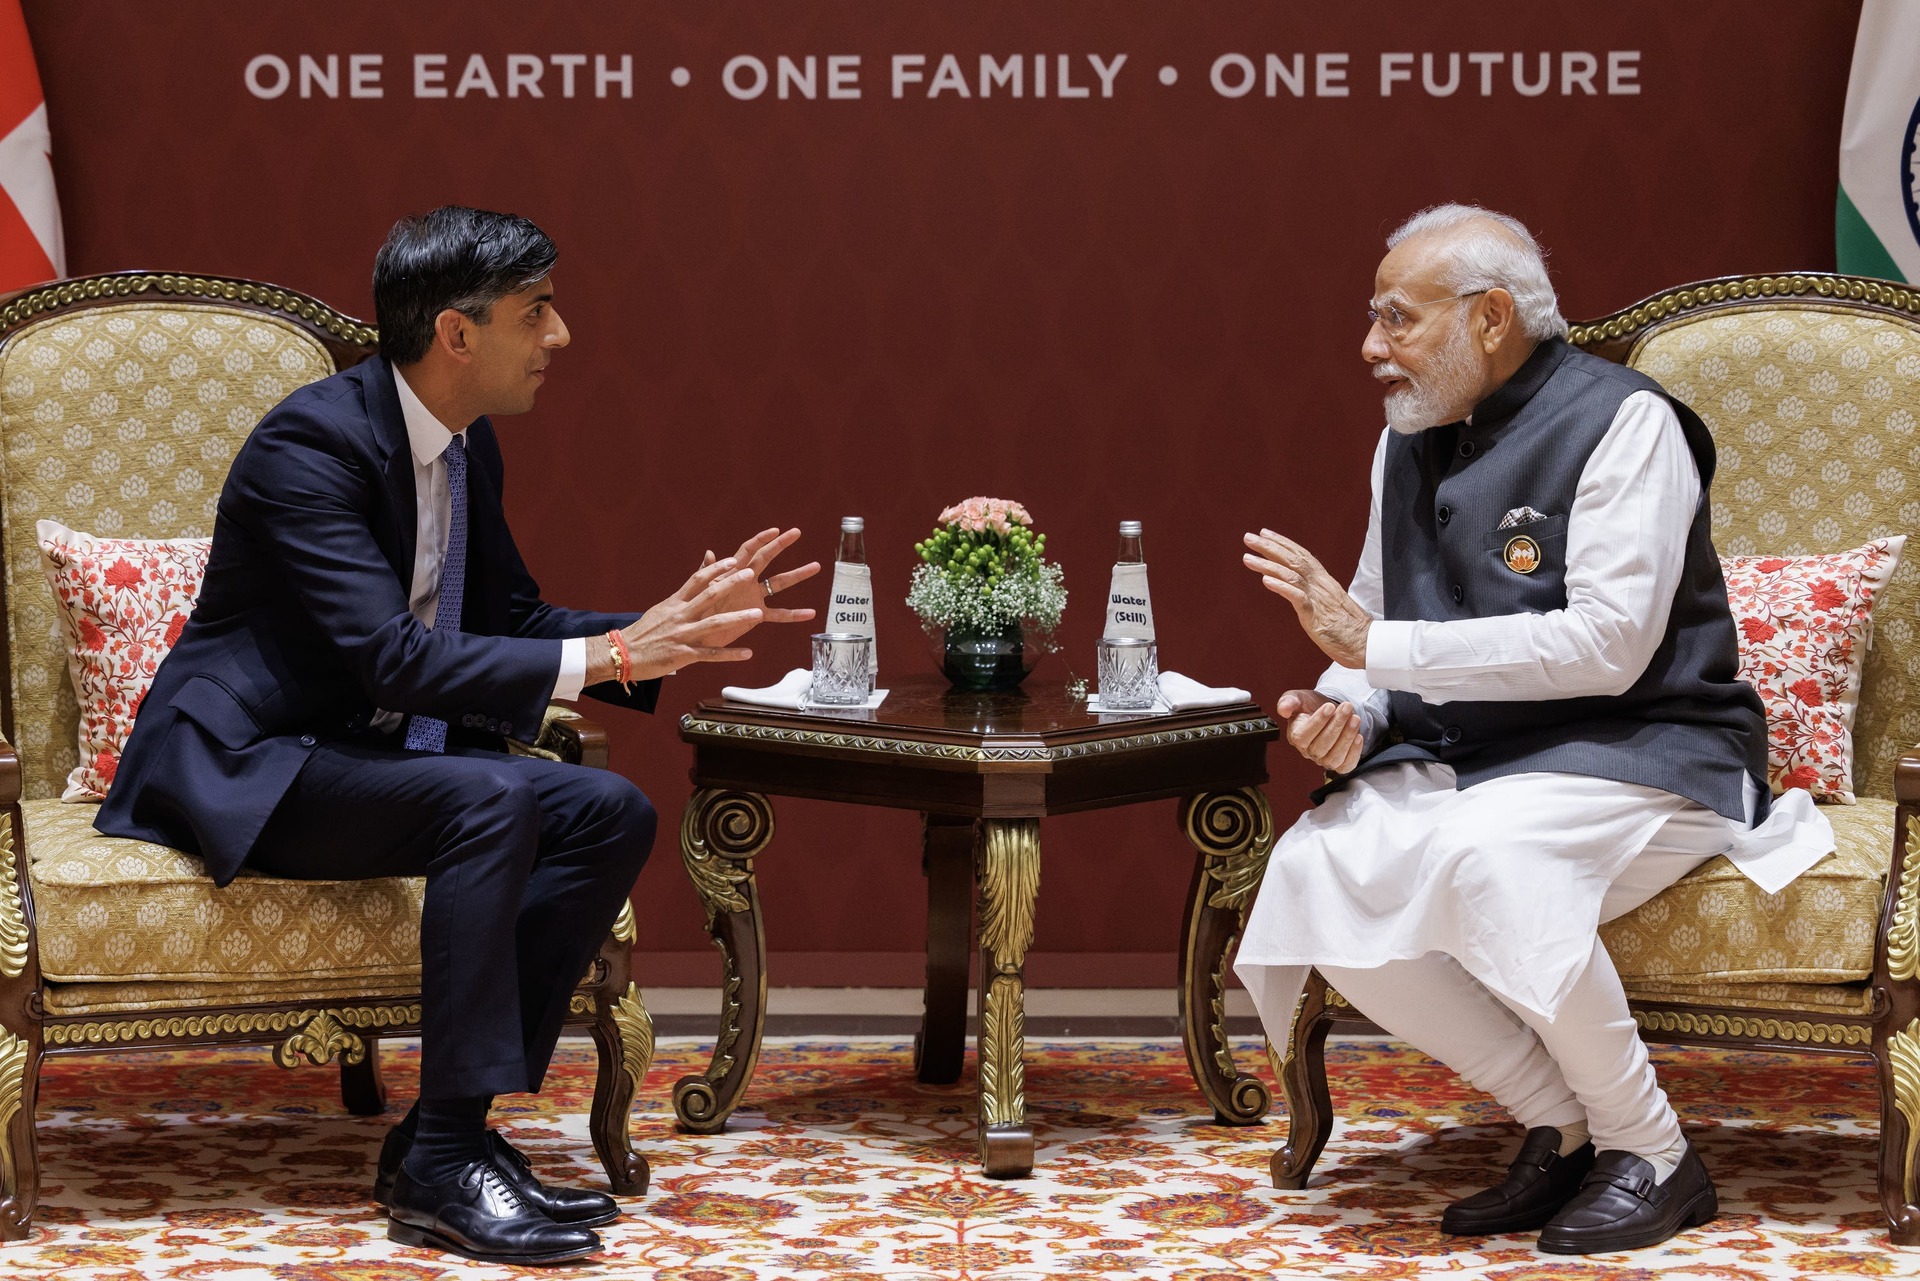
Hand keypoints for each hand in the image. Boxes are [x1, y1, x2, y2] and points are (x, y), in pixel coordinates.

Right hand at [598, 556, 765, 680]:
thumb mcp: (663, 608)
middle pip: (709, 596)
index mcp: (675, 603)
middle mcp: (680, 616)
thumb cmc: (645, 631)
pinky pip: (711, 655)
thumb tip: (693, 579)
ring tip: (758, 614)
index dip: (716, 569)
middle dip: (730, 584)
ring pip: (714, 624)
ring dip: (738, 618)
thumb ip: (682, 594)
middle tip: (750, 574)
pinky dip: (730, 654)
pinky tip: (748, 653)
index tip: (733, 561)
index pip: (697, 580)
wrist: (623, 654)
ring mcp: (683, 635)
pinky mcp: (684, 655)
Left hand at [693, 527, 821, 649]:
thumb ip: (706, 572)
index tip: (776, 530)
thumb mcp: (699, 589)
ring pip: (779, 583)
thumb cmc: (695, 609)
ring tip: (816, 566)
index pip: (748, 550)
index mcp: (731, 572)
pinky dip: (794, 614)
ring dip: (797, 575)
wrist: (696, 633)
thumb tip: (709, 552)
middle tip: (797, 532)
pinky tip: (810, 613)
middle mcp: (746, 580)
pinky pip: (778, 614)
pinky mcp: (757, 615)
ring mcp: (753, 597)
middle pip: (767, 558)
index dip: (761, 539)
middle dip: (781, 545)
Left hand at [1243, 529, 1372, 667]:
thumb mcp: (1329, 606)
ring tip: (1247, 557)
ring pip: (1291, 574)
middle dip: (1270, 547)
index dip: (1283, 543)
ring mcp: (1318, 599)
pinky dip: (1281, 587)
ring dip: (1267, 565)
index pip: (1302, 555)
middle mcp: (1321, 585)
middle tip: (1248, 537)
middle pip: (1294, 559)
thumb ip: (1315, 595)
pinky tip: (1265, 581)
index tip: (1265, 533)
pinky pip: (1297, 597)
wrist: (1367, 644)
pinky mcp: (1316, 615)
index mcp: (1324, 582)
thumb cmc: (1349, 628)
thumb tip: (1301, 592)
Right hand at [1277, 690, 1364, 772]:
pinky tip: (1358, 736)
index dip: (1317, 722)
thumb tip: (1283, 709)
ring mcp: (1324, 760)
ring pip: (1334, 757)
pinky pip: (1346, 765)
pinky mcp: (1339, 764)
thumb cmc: (1311, 706)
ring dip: (1347, 737)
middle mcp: (1308, 752)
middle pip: (1321, 746)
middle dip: (1336, 725)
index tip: (1329, 706)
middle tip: (1347, 707)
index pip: (1303, 736)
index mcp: (1295, 736)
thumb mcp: (1298, 698)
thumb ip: (1289, 701)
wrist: (1328, 711)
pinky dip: (1354, 753)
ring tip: (1355, 718)